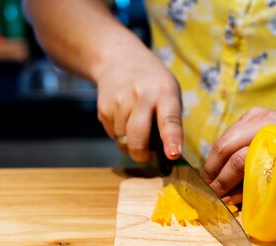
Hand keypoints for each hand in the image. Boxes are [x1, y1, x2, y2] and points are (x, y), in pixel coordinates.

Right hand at [95, 44, 182, 162]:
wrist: (118, 58)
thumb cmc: (153, 83)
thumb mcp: (170, 91)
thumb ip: (170, 119)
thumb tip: (164, 153)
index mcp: (164, 93)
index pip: (169, 119)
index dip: (171, 139)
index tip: (172, 154)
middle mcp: (141, 96)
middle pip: (138, 136)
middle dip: (140, 154)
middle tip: (144, 156)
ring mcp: (119, 102)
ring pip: (123, 140)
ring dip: (129, 141)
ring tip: (135, 122)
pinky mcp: (103, 109)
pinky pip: (112, 135)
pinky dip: (119, 134)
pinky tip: (123, 117)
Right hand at [202, 107, 275, 203]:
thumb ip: (256, 187)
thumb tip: (228, 200)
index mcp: (272, 137)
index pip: (237, 159)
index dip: (222, 180)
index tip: (215, 196)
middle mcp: (262, 121)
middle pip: (225, 146)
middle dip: (213, 170)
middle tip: (208, 190)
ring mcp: (257, 114)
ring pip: (225, 139)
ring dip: (216, 162)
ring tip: (212, 181)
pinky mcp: (255, 114)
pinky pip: (231, 134)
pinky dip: (225, 152)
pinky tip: (222, 167)